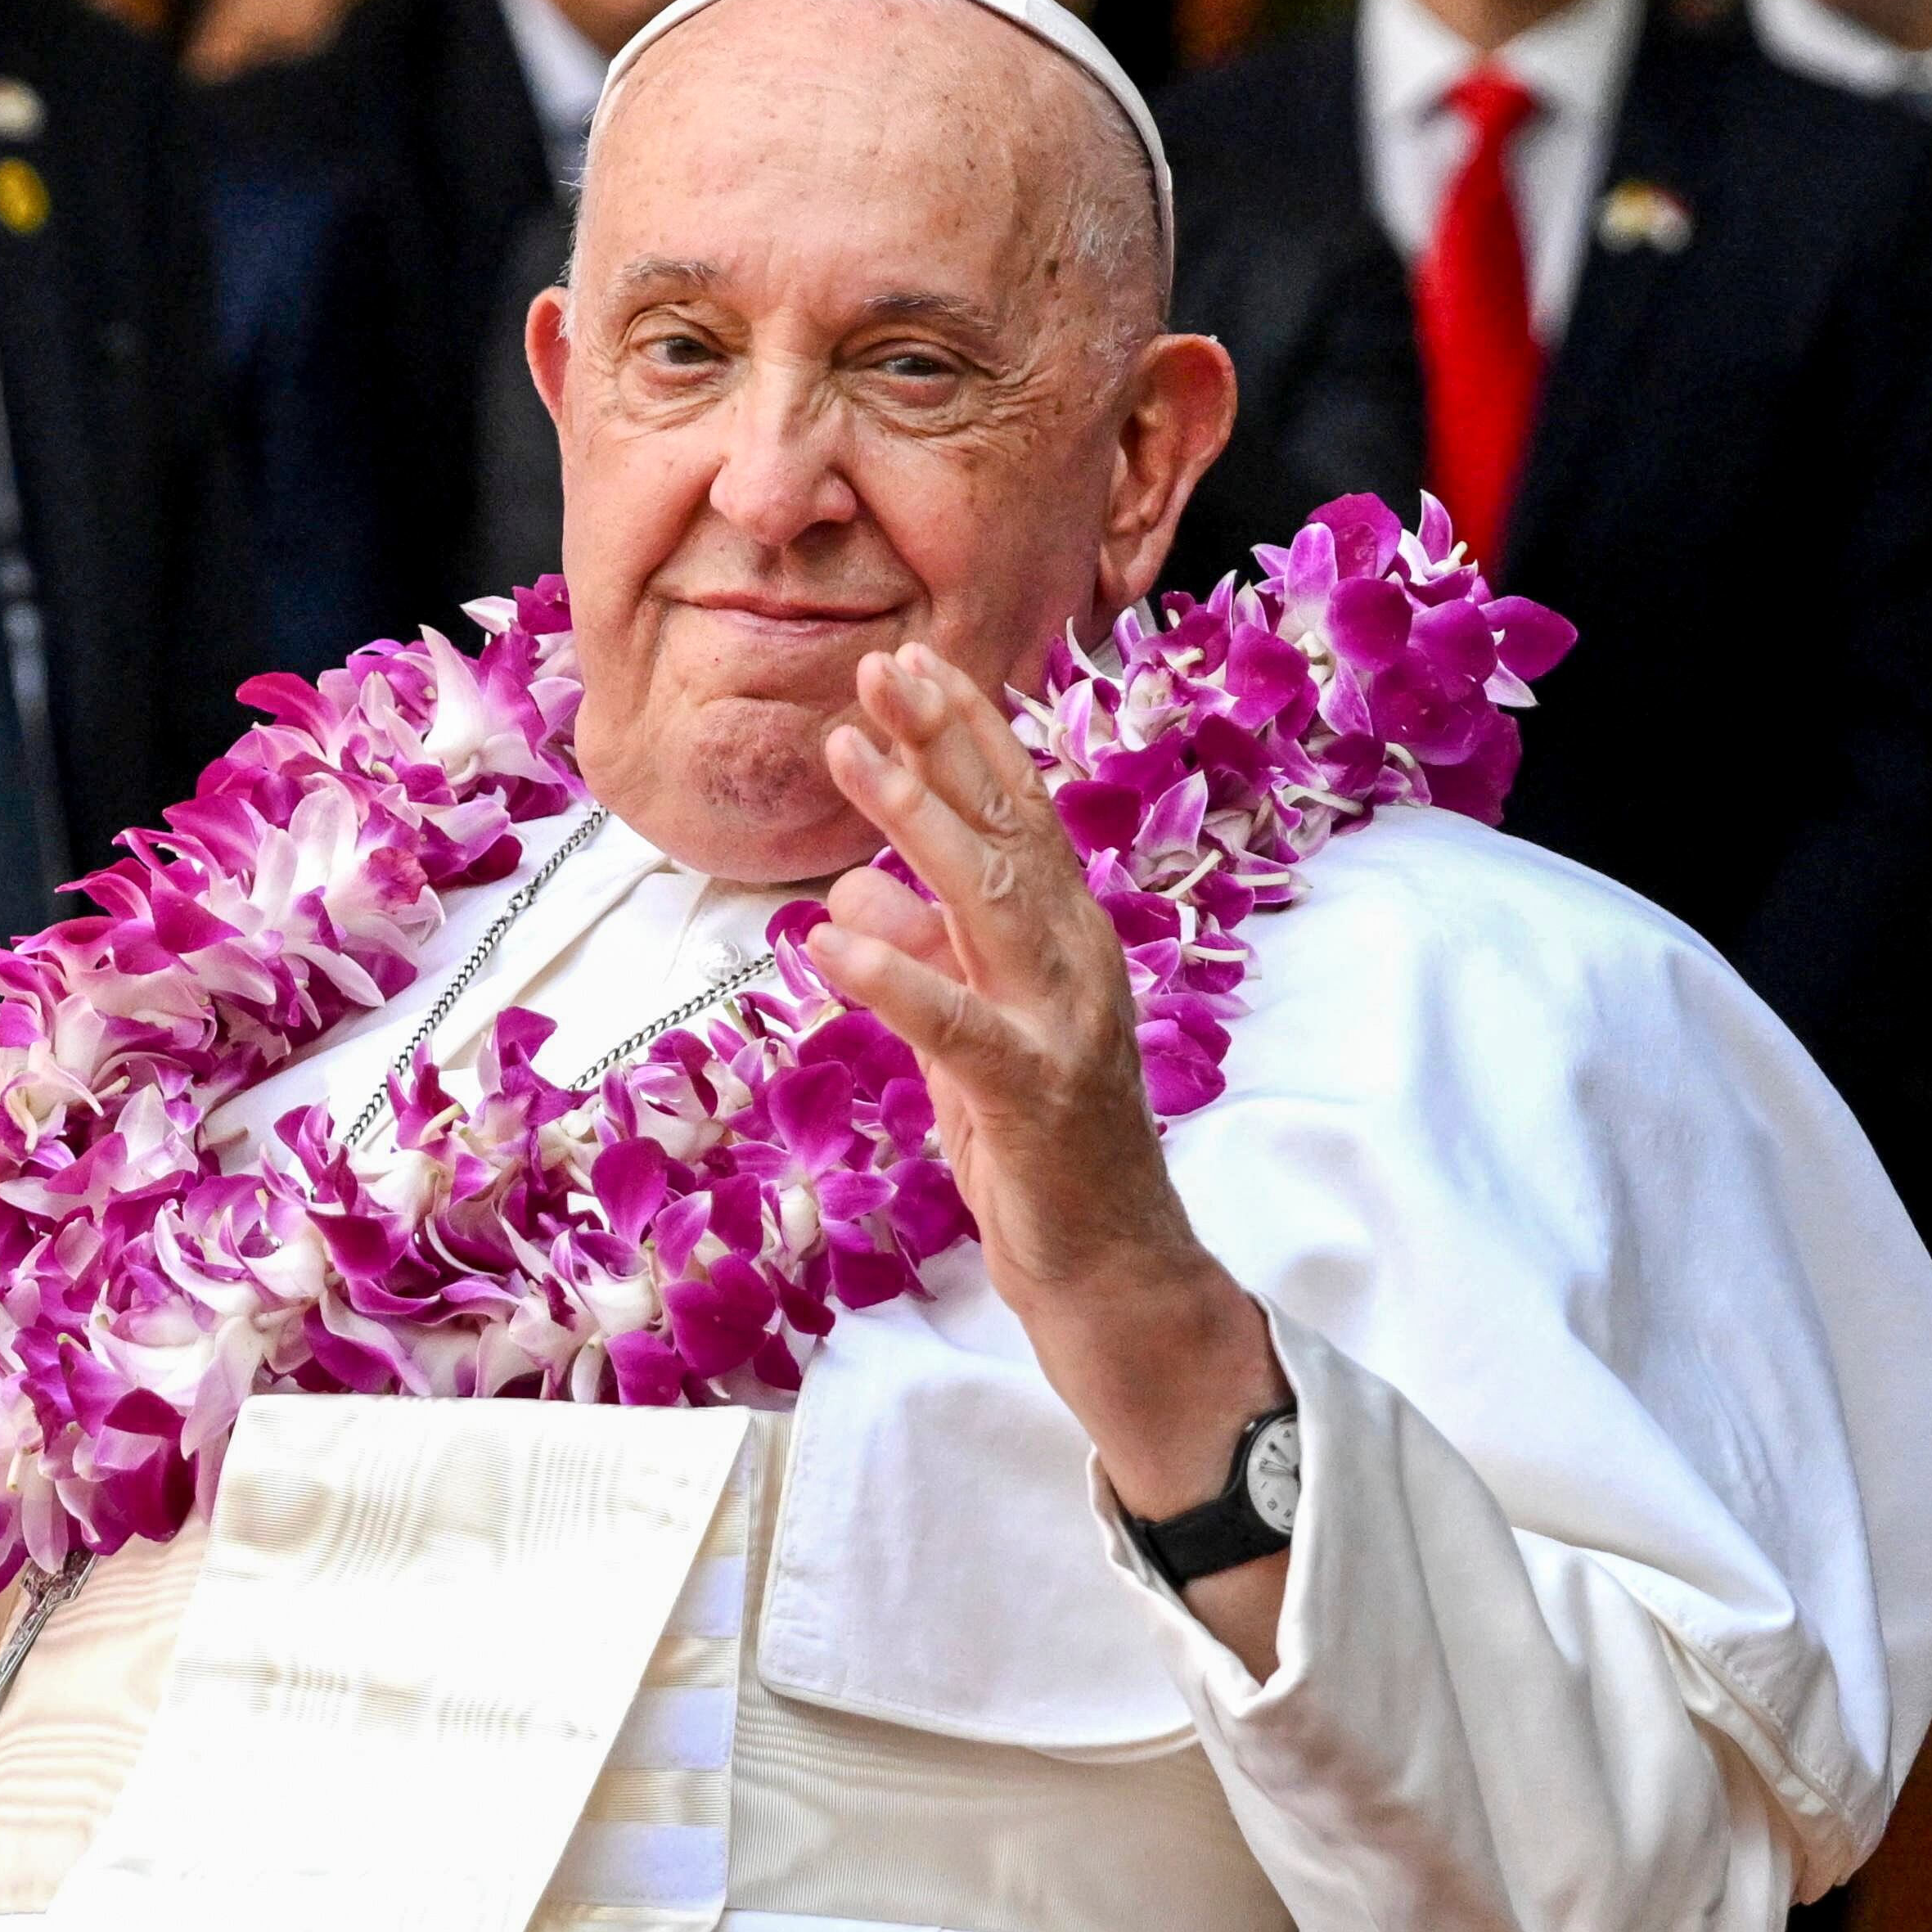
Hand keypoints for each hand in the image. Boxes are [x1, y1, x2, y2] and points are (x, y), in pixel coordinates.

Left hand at [802, 646, 1290, 1664]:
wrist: (1104, 1274)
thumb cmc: (1036, 1155)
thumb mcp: (963, 1038)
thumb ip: (925, 954)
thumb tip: (856, 884)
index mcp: (1062, 944)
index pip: (1012, 818)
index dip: (961, 737)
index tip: (905, 661)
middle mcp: (1075, 964)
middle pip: (1009, 830)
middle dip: (945, 740)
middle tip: (882, 657)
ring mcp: (1061, 1026)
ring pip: (987, 900)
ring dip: (913, 818)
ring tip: (846, 748)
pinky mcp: (1031, 1096)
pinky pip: (952, 1023)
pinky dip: (891, 973)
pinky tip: (827, 938)